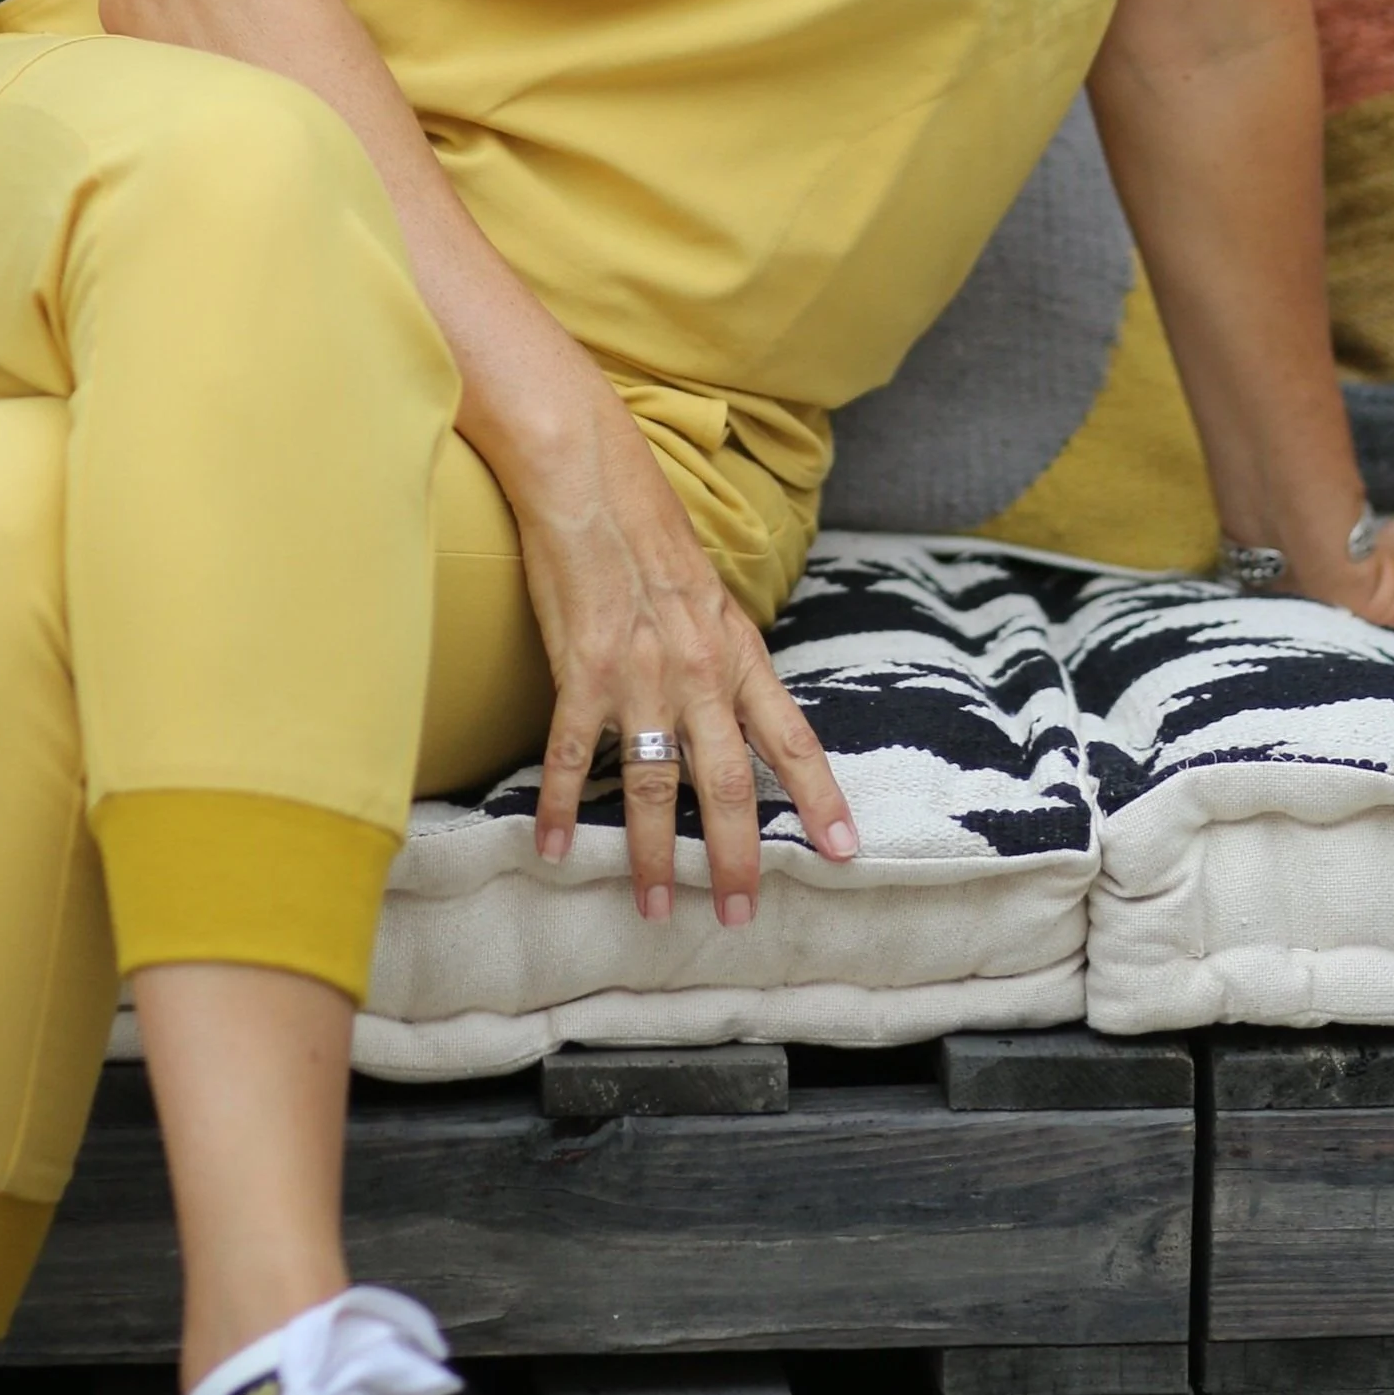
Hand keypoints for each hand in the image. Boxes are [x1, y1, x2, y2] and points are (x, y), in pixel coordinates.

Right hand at [509, 375, 856, 923]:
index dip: (820, 798)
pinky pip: (569, 756)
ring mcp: (640, 676)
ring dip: (653, 856)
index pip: (791, 739)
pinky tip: (550, 848)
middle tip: (739, 915)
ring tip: (654, 908)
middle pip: (729, 784)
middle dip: (737, 858)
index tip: (844, 851)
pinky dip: (558, 807)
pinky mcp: (582, 671)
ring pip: (654, 787)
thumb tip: (731, 701)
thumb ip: (719, 652)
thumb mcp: (706, 593)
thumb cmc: (646, 528)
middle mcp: (699, 672)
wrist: (590, 479)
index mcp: (736, 652)